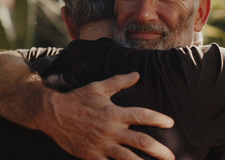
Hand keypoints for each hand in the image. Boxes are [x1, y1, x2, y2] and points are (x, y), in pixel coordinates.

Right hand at [37, 72, 174, 159]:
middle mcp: (110, 130)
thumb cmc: (77, 99)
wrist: (54, 114)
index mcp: (114, 113)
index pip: (141, 116)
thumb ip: (119, 81)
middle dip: (158, 150)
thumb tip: (137, 74)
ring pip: (128, 158)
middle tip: (170, 156)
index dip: (158, 119)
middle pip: (140, 142)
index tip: (170, 123)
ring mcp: (101, 145)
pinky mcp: (92, 156)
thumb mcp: (98, 88)